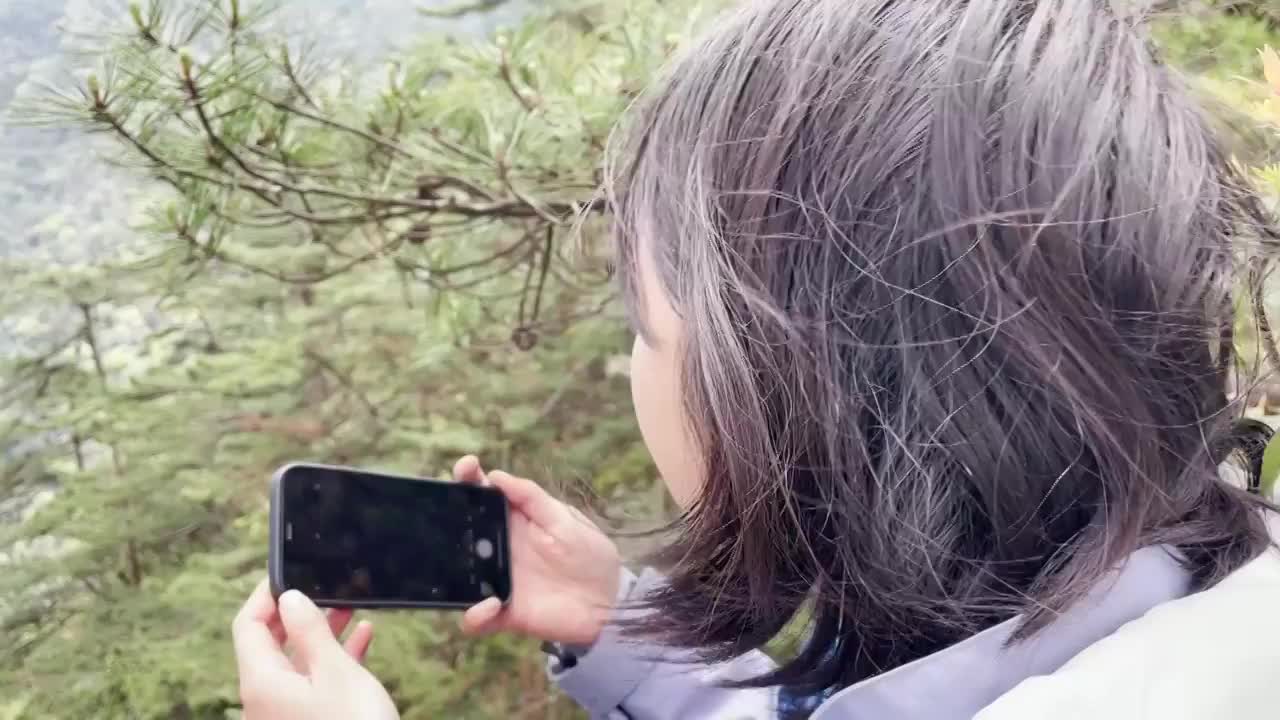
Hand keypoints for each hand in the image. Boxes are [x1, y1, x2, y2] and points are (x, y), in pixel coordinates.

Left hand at [232, 579, 398, 719]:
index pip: (246, 626)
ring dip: (320, 633)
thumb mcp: (336, 672)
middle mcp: (264, 699)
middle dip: (297, 612)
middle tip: (324, 588)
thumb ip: (310, 631)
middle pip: (268, 643)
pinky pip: (312, 682)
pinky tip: (362, 639)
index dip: (265, 596)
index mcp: (262, 682)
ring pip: (295, 661)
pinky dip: (333, 658)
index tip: (289, 573)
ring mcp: (284, 713)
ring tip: (349, 608)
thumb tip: (290, 598)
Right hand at [454, 456, 621, 646]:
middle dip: (444, 520)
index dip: (469, 479)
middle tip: (444, 510)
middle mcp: (500, 550)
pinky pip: (475, 619)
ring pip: (459, 577)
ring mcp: (498, 582)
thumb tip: (496, 476)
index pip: (484, 496)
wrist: (610, 603)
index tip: (465, 467)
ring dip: (449, 573)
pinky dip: (474, 616)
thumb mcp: (565, 520)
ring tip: (456, 564)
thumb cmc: (590, 555)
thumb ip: (532, 498)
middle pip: (462, 533)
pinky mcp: (504, 613)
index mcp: (515, 521)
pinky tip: (490, 605)